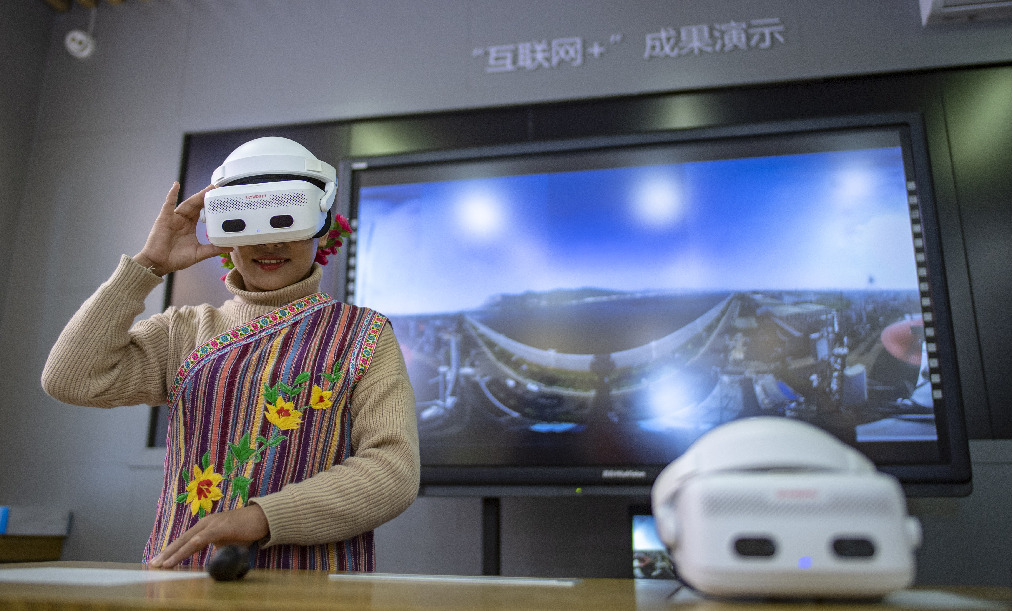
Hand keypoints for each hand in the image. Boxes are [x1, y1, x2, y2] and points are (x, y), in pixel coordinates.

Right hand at [133, 182, 228, 276]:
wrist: (159, 264)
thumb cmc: (176, 259)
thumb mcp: (199, 253)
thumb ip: (213, 249)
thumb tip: (230, 247)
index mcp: (190, 225)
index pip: (202, 212)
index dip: (210, 205)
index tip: (221, 198)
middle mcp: (182, 220)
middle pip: (196, 205)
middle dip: (206, 196)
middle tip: (217, 188)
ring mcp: (173, 218)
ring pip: (187, 204)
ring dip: (197, 196)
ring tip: (207, 188)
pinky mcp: (164, 218)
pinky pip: (168, 204)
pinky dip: (172, 194)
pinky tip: (176, 185)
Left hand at [149, 504, 268, 568]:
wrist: (263, 518)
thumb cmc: (247, 530)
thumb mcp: (228, 544)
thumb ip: (217, 552)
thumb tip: (211, 565)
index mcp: (206, 527)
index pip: (185, 540)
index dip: (172, 550)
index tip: (160, 561)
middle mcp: (205, 523)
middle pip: (181, 539)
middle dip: (166, 552)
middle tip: (152, 564)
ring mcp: (211, 524)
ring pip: (187, 541)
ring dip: (173, 553)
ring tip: (161, 564)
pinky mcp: (218, 528)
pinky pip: (198, 541)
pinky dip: (186, 550)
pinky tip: (177, 557)